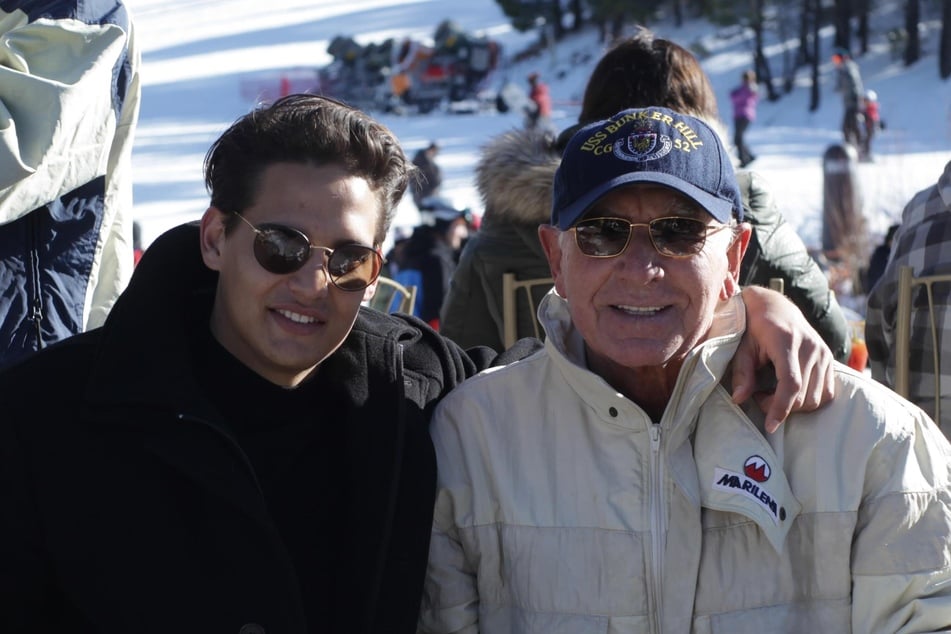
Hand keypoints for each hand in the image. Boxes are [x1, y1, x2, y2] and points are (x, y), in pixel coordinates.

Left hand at [732, 286, 835, 432]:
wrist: (774, 306)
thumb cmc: (753, 327)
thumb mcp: (742, 346)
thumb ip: (742, 372)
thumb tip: (739, 399)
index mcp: (787, 341)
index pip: (791, 383)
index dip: (781, 408)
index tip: (770, 425)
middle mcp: (811, 347)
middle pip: (804, 396)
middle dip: (781, 407)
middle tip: (759, 397)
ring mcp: (824, 353)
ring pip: (818, 398)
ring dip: (796, 406)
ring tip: (773, 394)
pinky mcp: (830, 359)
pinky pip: (827, 392)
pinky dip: (810, 400)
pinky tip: (791, 392)